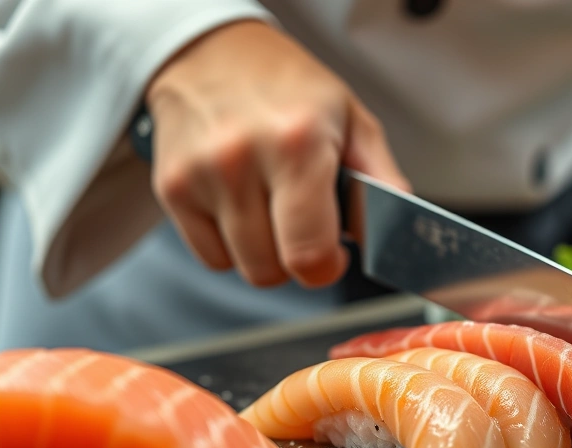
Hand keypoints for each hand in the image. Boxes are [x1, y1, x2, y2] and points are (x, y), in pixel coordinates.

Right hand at [146, 20, 409, 287]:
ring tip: (274, 209)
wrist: (211, 52)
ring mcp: (200, 175)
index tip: (334, 254)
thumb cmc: (290, 88)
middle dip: (298, 260)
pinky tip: (243, 207)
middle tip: (305, 225)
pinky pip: (210, 256)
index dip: (327, 267)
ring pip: (242, 268)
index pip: (308, 254)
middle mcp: (241, 159)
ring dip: (265, 253)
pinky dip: (230, 245)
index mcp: (298, 144)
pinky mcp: (170, 188)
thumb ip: (383, 179)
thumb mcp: (353, 120)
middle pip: (272, 271)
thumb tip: (401, 228)